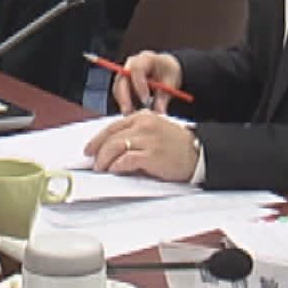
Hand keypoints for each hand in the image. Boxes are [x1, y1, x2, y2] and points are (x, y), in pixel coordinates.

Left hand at [84, 112, 198, 182]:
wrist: (198, 154)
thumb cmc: (177, 146)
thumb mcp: (155, 132)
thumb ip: (136, 135)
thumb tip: (113, 149)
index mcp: (143, 116)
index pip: (113, 126)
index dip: (97, 139)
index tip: (90, 149)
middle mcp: (144, 124)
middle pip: (111, 136)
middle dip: (98, 151)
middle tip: (93, 163)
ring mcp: (147, 139)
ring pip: (115, 147)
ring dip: (104, 160)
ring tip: (101, 169)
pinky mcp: (151, 154)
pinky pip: (126, 160)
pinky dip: (117, 166)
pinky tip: (114, 171)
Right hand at [110, 50, 181, 113]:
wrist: (165, 68)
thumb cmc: (168, 72)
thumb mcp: (171, 83)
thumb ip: (164, 97)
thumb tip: (160, 112)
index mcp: (146, 58)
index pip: (137, 68)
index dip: (139, 84)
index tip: (145, 100)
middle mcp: (132, 63)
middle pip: (122, 78)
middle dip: (124, 96)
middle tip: (129, 112)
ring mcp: (125, 72)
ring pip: (118, 87)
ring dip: (122, 102)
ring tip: (131, 115)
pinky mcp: (122, 81)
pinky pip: (118, 93)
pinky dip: (124, 103)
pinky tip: (132, 112)